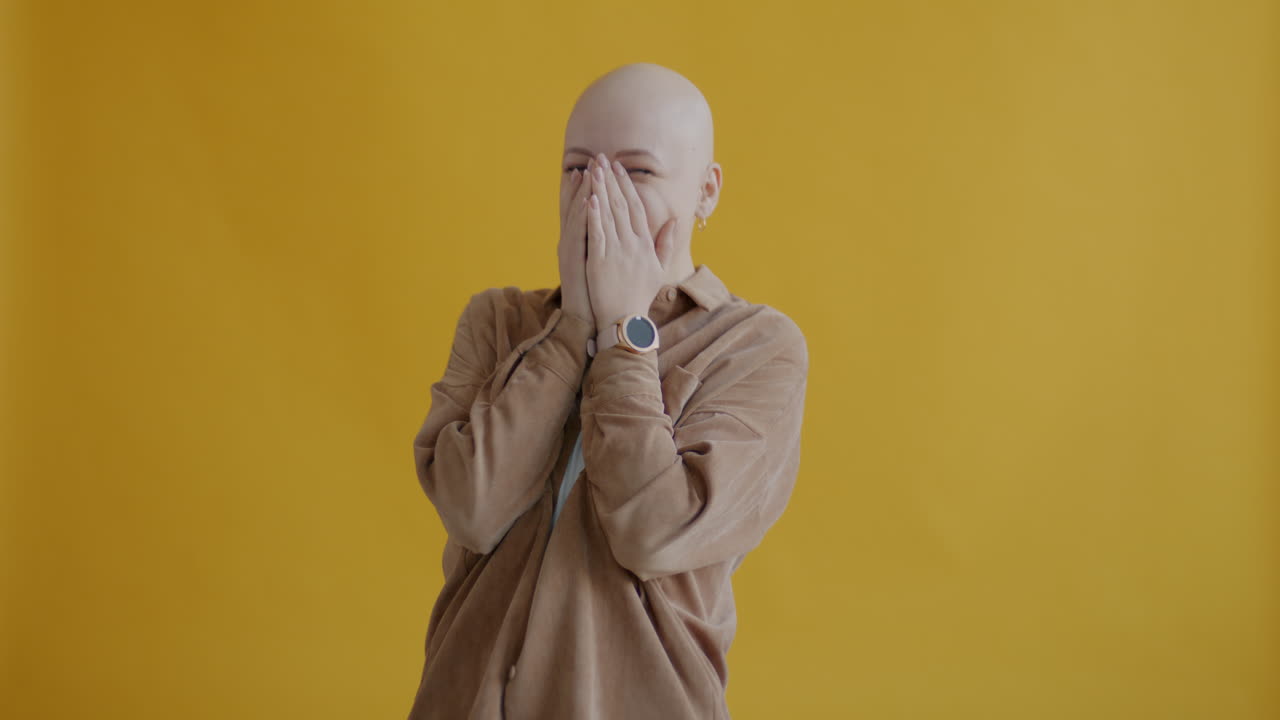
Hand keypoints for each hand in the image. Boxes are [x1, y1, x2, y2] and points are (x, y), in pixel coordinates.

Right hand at [558, 162, 594, 326]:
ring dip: (583, 194)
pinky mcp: (572, 262)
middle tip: (594, 161)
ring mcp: (570, 251)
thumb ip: (606, 245)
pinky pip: (578, 236)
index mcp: (580, 243)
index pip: (585, 209)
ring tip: (590, 173)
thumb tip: (615, 230)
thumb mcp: (601, 264)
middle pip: (577, 206)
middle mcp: (571, 242)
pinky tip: (589, 202)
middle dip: (586, 183)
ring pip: (576, 216)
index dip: (590, 188)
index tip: (598, 169)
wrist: (586, 319)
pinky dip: (583, 218)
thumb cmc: (597, 293)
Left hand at [584, 152, 678, 331]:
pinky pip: (597, 233)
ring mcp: (616, 252)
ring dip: (601, 189)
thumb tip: (674, 220)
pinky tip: (589, 197)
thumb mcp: (659, 268)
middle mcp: (632, 244)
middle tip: (602, 158)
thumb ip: (666, 243)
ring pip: (608, 214)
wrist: (625, 320)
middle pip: (621, 205)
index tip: (618, 168)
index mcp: (645, 244)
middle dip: (611, 180)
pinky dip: (593, 215)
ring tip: (593, 169)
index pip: (636, 207)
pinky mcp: (599, 261)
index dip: (627, 186)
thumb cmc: (640, 295)